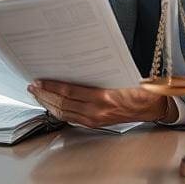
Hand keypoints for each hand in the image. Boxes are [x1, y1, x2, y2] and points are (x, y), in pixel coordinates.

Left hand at [27, 79, 176, 126]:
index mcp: (103, 96)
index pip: (68, 92)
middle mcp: (97, 111)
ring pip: (64, 113)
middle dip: (44, 95)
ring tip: (37, 95)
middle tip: (32, 87)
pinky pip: (72, 118)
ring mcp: (95, 119)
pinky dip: (59, 111)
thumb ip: (99, 71)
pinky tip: (52, 104)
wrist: (153, 107)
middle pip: (62, 104)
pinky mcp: (96, 123)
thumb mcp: (119, 74)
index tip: (38, 80)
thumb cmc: (138, 88)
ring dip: (48, 104)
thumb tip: (74, 60)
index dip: (50, 86)